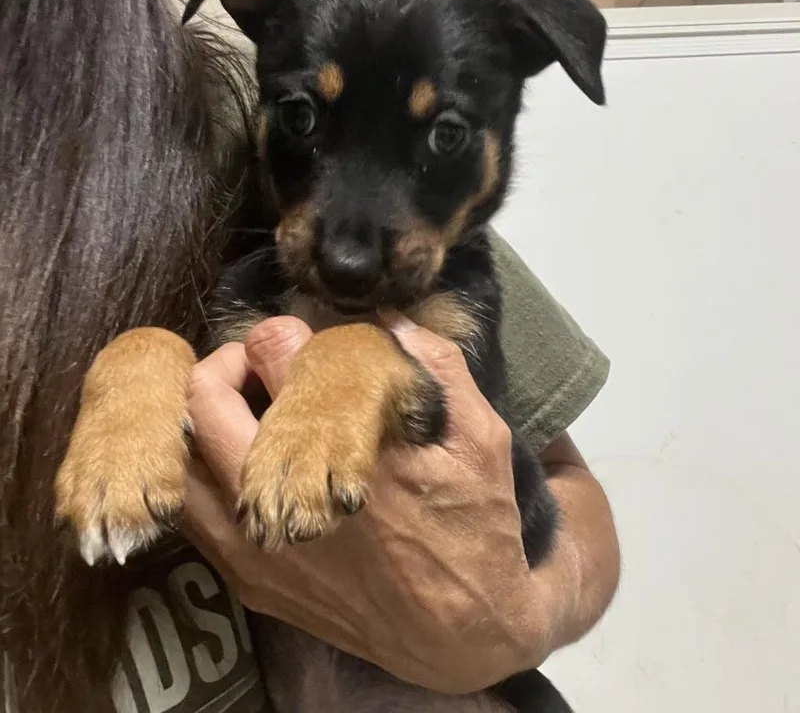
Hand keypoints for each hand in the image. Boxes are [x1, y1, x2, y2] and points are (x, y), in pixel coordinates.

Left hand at [183, 316, 553, 693]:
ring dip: (204, 417)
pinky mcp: (251, 580)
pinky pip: (191, 511)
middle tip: (264, 366)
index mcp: (352, 442)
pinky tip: (244, 465)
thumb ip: (437, 365)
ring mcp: (261, 543)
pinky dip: (204, 472)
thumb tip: (388, 319)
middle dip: (230, 362)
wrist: (461, 636)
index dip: (289, 333)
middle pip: (208, 396)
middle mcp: (291, 493)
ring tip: (247, 412)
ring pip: (184, 454)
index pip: (278, 351)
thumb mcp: (480, 438)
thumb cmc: (476, 527)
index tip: (311, 343)